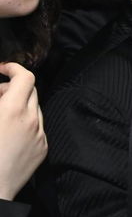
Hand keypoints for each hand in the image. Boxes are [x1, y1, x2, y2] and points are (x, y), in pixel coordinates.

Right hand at [0, 63, 44, 200]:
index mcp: (12, 111)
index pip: (25, 77)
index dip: (13, 68)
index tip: (2, 69)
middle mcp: (31, 120)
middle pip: (31, 90)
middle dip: (13, 88)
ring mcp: (39, 135)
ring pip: (35, 109)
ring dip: (20, 105)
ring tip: (1, 116)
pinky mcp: (43, 148)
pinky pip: (37, 127)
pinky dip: (25, 123)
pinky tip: (8, 134)